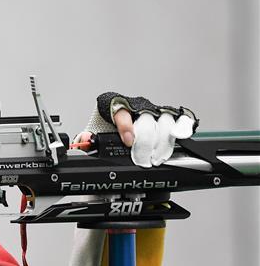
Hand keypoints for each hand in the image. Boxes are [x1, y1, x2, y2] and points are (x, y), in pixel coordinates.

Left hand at [76, 109, 195, 167]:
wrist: (120, 126)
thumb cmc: (109, 129)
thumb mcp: (95, 134)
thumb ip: (87, 138)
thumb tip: (83, 140)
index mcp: (116, 106)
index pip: (122, 111)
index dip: (126, 126)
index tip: (128, 141)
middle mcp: (137, 106)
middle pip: (146, 120)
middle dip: (144, 142)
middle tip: (142, 159)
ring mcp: (154, 111)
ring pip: (163, 121)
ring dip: (161, 142)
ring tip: (156, 158)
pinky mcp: (168, 117)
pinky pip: (179, 118)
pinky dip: (182, 126)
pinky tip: (180, 136)